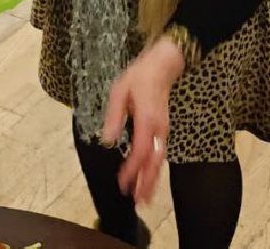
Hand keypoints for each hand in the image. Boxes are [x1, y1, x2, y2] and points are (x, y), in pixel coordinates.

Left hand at [100, 36, 184, 203]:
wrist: (161, 68)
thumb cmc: (137, 78)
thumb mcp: (119, 92)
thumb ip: (113, 117)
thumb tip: (106, 141)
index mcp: (146, 120)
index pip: (140, 151)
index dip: (132, 170)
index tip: (122, 184)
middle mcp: (158, 129)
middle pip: (154, 162)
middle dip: (147, 183)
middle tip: (138, 201)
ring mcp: (163, 130)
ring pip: (159, 160)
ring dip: (152, 180)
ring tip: (144, 198)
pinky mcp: (162, 130)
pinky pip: (159, 153)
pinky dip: (154, 168)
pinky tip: (148, 178)